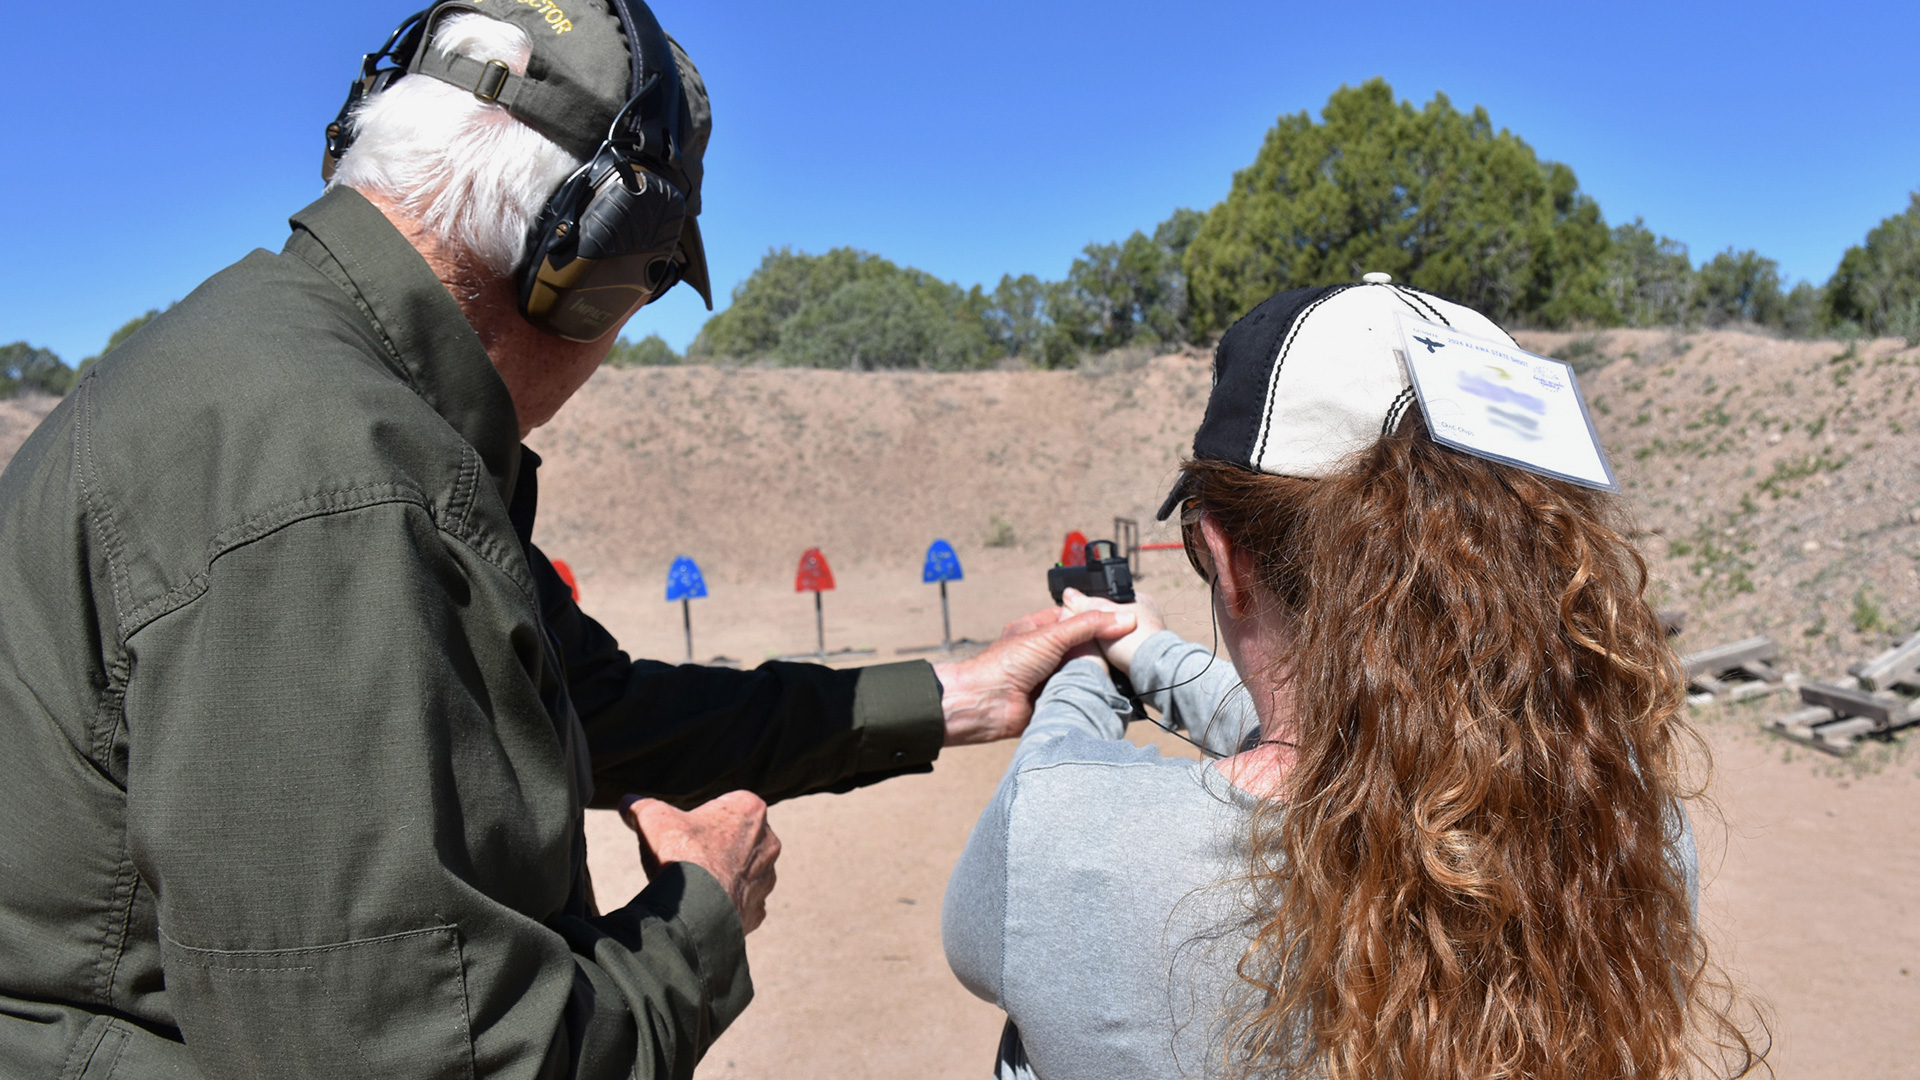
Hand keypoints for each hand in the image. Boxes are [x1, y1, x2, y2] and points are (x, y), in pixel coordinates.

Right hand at [621, 792, 781, 933]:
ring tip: (694, 884)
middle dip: (716, 846)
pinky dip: (725, 905)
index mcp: (750, 809)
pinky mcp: (758, 910)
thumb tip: (627, 803)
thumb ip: (641, 806)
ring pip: (743, 872)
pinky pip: (742, 904)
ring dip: (724, 876)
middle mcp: (768, 841)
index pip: (727, 805)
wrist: (694, 908)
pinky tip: (703, 907)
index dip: (702, 817)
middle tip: (688, 857)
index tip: (685, 831)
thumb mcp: (652, 819)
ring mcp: (767, 878)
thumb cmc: (680, 854)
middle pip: (737, 839)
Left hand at [932, 605, 1134, 744]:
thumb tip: (1125, 619)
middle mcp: (1046, 653)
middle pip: (1083, 648)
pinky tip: (1108, 694)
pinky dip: (1090, 695)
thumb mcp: (1051, 635)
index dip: (1098, 619)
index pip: (1075, 619)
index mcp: (1040, 630)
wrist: (985, 705)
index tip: (1124, 621)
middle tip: (1127, 649)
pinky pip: (1079, 695)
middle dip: (1101, 651)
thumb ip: (1088, 626)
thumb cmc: (1005, 663)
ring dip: (1096, 674)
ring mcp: (1050, 678)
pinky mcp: (1054, 700)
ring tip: (1122, 672)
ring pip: (1083, 672)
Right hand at [1059, 587, 1166, 676]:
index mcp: (1139, 598)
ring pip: (1115, 636)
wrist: (1151, 671)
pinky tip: (1106, 658)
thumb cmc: (1132, 638)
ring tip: (1094, 649)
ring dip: (1104, 643)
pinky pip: (1122, 652)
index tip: (1080, 613)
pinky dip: (1113, 655)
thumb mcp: (1101, 615)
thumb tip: (1069, 594)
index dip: (1092, 605)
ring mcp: (1146, 636)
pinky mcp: (1144, 655)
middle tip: (1085, 634)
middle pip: (1110, 618)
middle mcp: (1145, 616)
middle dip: (1097, 627)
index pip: (1108, 598)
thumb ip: (1084, 604)